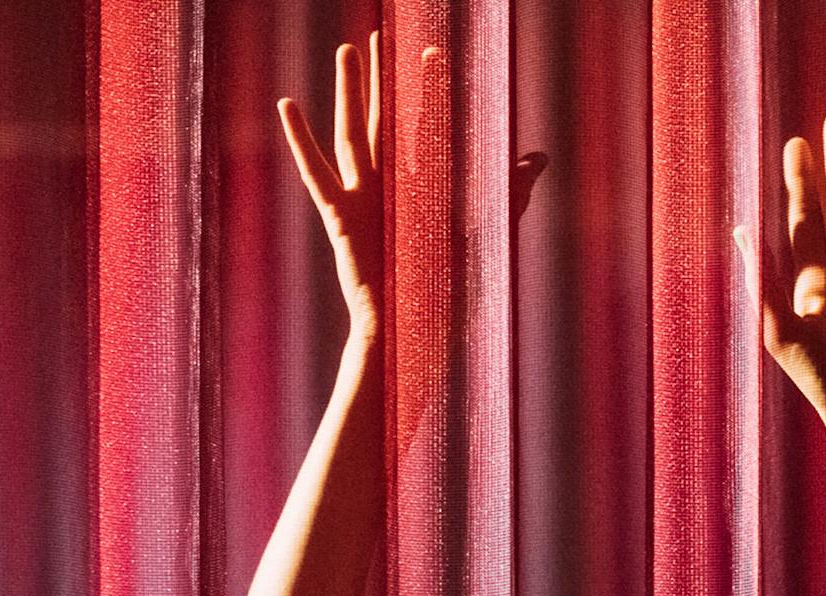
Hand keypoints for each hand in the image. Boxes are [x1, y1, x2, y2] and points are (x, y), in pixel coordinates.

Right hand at [281, 36, 550, 351]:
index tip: (433, 52)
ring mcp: (363, 198)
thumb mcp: (486, 231)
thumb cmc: (447, 290)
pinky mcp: (342, 216)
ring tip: (347, 50)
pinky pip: (317, 173)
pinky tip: (287, 104)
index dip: (430, 90)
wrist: (417, 330)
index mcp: (421, 188)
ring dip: (351, 91)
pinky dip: (300, 140)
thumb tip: (539, 156)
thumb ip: (509, 190)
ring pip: (355, 132)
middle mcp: (390, 187)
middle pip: (386, 118)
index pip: (426, 126)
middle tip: (380, 35)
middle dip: (384, 78)